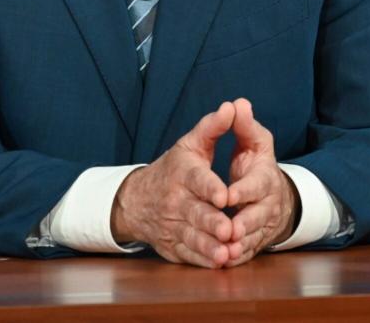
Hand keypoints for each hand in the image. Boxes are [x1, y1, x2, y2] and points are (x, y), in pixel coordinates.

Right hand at [111, 101, 236, 267]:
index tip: (225, 195)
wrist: (137, 199)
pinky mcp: (172, 245)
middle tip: (230, 230)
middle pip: (196, 213)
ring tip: (226, 253)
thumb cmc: (174, 168)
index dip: (211, 188)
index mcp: (183, 173)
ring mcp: (173, 225)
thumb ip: (213, 127)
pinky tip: (217, 263)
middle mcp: (176, 200)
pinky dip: (202, 260)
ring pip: (192, 237)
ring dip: (209, 246)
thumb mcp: (190, 144)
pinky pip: (188, 254)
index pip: (198, 180)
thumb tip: (232, 106)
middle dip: (213, 223)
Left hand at [224, 98, 299, 266]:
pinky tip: (223, 261)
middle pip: (257, 217)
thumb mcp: (254, 142)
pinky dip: (236, 259)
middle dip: (243, 224)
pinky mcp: (254, 242)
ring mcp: (262, 226)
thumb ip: (244, 126)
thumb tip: (238, 103)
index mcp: (266, 178)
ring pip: (252, 239)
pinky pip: (246, 253)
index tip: (225, 195)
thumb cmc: (257, 165)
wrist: (271, 196)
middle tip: (227, 230)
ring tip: (224, 251)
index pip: (256, 185)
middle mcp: (267, 205)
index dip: (242, 190)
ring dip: (239, 246)